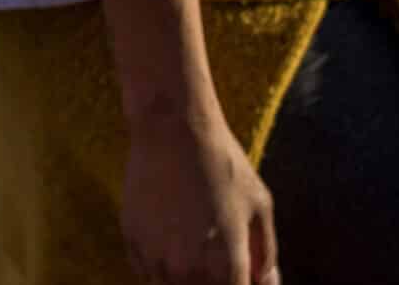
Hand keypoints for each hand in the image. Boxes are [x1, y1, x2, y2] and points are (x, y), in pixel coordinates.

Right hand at [122, 108, 279, 284]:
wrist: (172, 128)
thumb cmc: (223, 162)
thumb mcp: (260, 204)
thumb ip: (266, 251)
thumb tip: (265, 282)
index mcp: (227, 262)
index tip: (238, 277)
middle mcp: (189, 267)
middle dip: (210, 283)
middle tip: (213, 260)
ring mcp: (156, 256)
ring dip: (182, 280)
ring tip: (191, 254)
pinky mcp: (132, 239)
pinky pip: (146, 273)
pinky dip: (158, 270)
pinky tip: (169, 245)